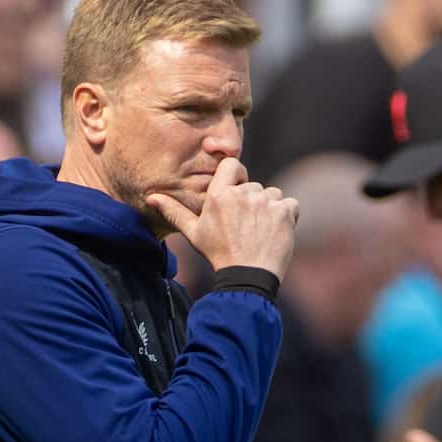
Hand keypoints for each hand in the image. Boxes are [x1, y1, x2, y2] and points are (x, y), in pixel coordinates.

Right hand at [146, 158, 298, 280]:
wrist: (247, 277)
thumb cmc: (218, 254)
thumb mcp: (193, 233)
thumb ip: (174, 211)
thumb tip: (151, 198)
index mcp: (219, 195)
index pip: (232, 164)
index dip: (237, 176)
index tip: (236, 194)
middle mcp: (243, 193)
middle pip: (254, 186)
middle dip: (252, 202)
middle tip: (245, 228)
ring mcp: (265, 201)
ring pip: (272, 195)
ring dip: (270, 209)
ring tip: (260, 232)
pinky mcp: (284, 211)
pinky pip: (290, 205)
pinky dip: (287, 217)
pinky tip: (275, 233)